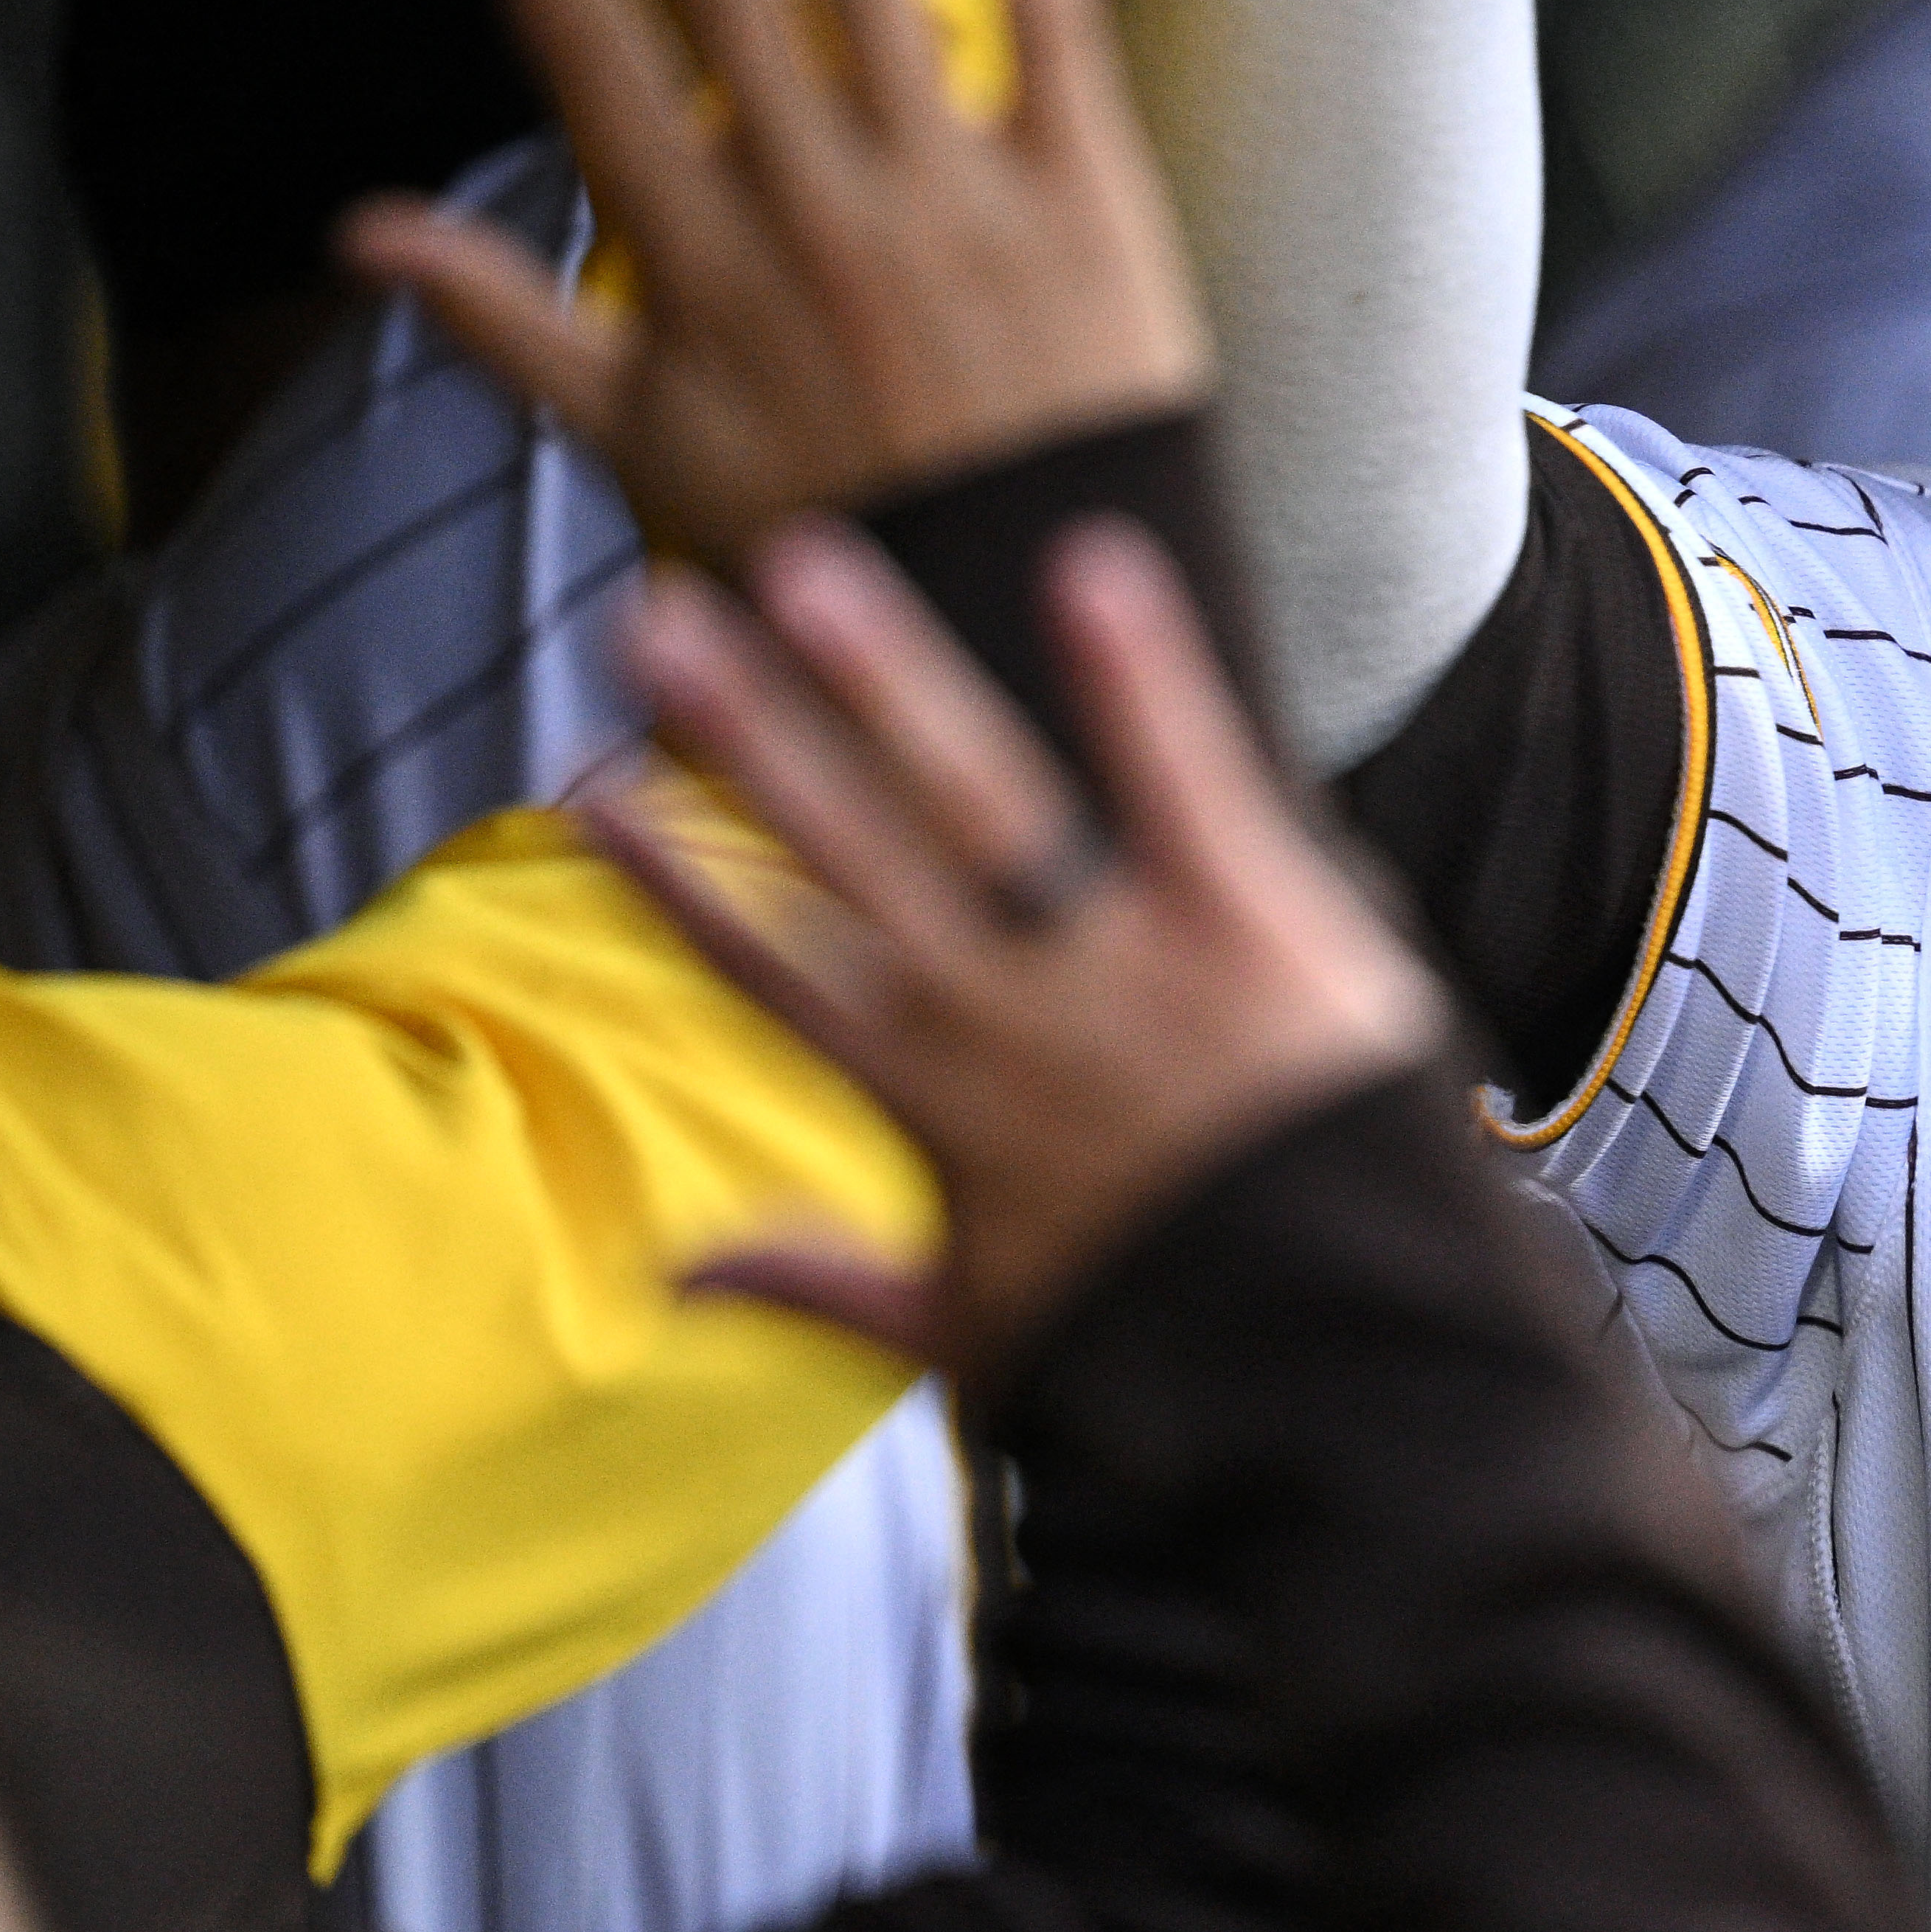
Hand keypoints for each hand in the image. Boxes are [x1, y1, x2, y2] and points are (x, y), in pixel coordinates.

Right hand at [345, 0, 1206, 554]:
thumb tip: (357, 233)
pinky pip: (1061, 25)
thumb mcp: (639, 454)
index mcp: (696, 257)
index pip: (583, 36)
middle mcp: (813, 205)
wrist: (1021, 630)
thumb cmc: (825, 541)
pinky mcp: (1089, 200)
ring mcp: (954, 195)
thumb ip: (504, 327)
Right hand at [599, 517, 1447, 1379]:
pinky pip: (1185, 774)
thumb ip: (818, 1284)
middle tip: (651, 615)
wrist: (1345, 1370)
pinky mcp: (1255, 919)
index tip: (585, 789)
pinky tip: (1091, 561)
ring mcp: (1126, 960)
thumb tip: (665, 1276)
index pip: (770, 968)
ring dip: (882, 679)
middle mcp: (1006, 1015)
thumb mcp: (974, 1335)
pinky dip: (1137, 672)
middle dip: (743, 734)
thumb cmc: (1171, 1354)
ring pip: (975, 796)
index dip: (673, 880)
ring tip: (799, 566)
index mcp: (932, 1101)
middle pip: (848, 849)